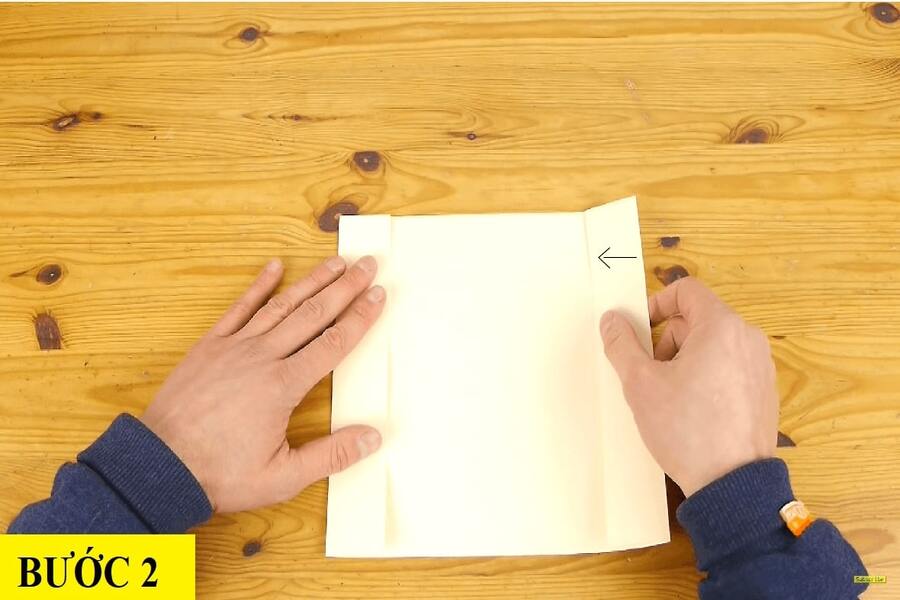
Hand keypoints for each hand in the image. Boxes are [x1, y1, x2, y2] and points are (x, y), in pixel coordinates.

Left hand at [141, 256, 385, 512]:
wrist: (159, 466)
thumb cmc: (219, 474)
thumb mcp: (282, 477)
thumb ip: (331, 455)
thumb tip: (372, 437)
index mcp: (283, 386)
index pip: (333, 343)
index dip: (360, 318)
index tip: (378, 296)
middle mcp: (262, 358)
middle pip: (314, 314)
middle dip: (345, 288)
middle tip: (367, 265)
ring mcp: (234, 348)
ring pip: (281, 305)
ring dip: (311, 281)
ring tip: (335, 262)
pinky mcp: (210, 346)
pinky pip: (238, 308)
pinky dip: (259, 286)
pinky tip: (274, 267)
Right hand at [599, 277, 777, 496]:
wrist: (731, 484)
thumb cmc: (689, 431)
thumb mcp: (640, 383)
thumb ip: (622, 344)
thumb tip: (612, 320)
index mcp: (721, 327)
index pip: (686, 290)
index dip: (655, 304)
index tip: (640, 330)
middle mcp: (748, 339)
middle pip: (697, 319)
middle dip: (667, 340)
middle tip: (649, 372)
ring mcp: (760, 366)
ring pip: (713, 345)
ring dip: (685, 360)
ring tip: (669, 396)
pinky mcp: (763, 391)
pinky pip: (729, 368)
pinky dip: (706, 377)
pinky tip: (691, 410)